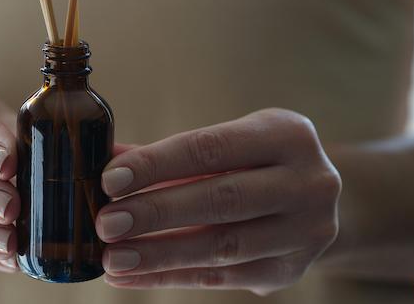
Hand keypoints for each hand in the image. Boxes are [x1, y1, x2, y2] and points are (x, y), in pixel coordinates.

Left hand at [96, 108, 341, 294]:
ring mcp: (307, 231)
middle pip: (221, 200)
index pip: (210, 149)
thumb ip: (165, 155)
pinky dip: (171, 277)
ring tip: (113, 258)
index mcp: (287, 135)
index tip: (110, 180)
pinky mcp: (291, 270)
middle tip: (107, 224)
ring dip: (160, 254)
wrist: (311, 200)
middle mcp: (309, 182)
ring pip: (223, 246)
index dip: (157, 165)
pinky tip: (131, 276)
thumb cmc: (250, 163)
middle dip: (156, 213)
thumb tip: (103, 159)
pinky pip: (222, 277)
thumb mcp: (222, 144)